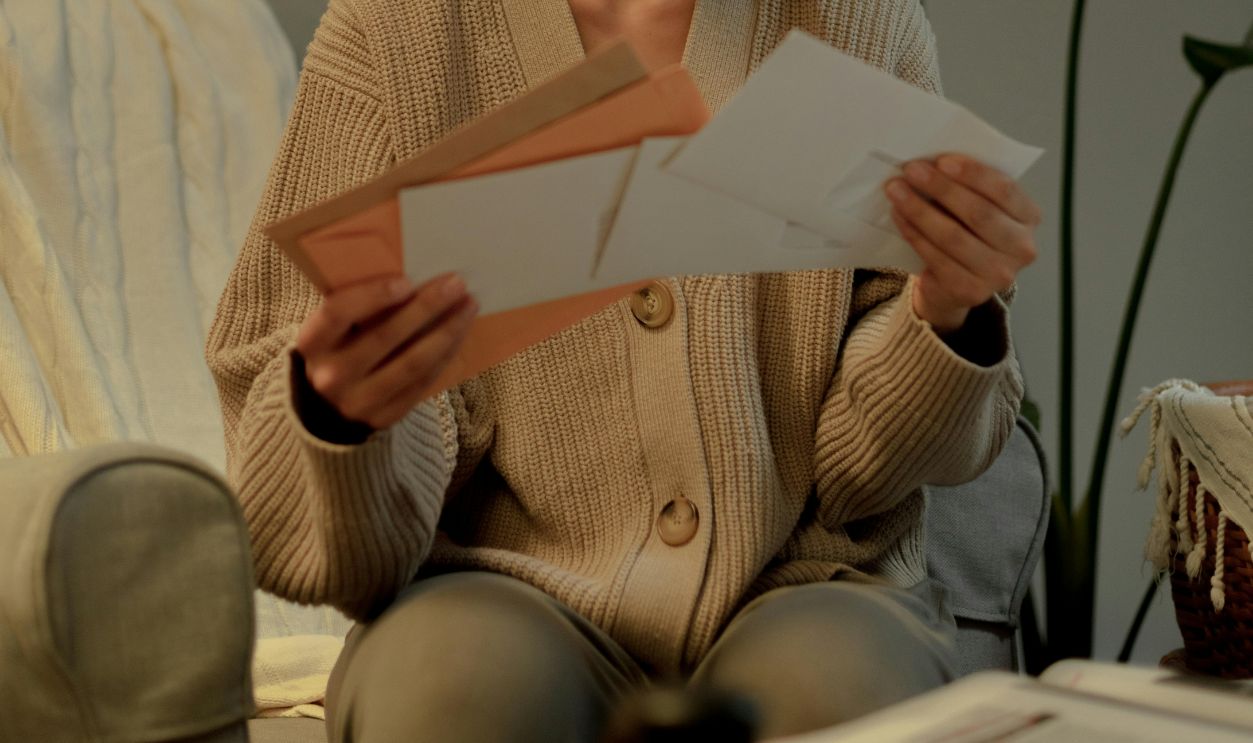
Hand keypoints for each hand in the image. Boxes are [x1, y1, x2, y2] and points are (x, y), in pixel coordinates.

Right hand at [296, 273, 477, 430]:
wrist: (327, 409)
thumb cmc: (336, 351)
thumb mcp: (331, 331)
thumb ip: (356, 308)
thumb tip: (410, 275)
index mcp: (313, 344)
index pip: (338, 313)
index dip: (372, 296)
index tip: (407, 281)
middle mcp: (331, 375)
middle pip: (385, 336)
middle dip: (426, 307)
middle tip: (456, 284)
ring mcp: (358, 401)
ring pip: (412, 363)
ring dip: (446, 332)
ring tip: (468, 307)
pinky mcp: (385, 416)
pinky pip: (422, 383)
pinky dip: (445, 356)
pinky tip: (459, 334)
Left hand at [885, 154, 1040, 333]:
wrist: (956, 284)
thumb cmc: (968, 232)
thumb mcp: (978, 207)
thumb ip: (970, 187)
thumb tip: (933, 161)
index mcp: (1029, 217)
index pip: (1005, 190)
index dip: (973, 174)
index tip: (941, 160)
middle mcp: (1021, 248)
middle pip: (978, 213)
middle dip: (941, 188)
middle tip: (912, 170)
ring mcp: (998, 274)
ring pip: (953, 236)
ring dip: (919, 210)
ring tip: (896, 190)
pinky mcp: (969, 291)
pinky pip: (935, 256)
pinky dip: (914, 233)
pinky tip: (899, 216)